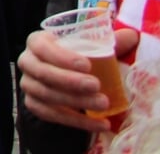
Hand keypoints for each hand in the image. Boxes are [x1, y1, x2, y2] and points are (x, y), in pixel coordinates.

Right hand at [18, 27, 137, 132]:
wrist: (66, 75)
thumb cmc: (79, 55)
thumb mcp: (92, 45)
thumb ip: (111, 40)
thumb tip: (132, 36)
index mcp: (37, 42)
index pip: (43, 48)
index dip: (62, 57)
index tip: (88, 65)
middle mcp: (27, 62)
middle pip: (43, 73)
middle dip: (70, 81)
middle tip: (96, 86)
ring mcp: (28, 85)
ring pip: (47, 95)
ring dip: (76, 102)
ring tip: (103, 105)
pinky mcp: (33, 104)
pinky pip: (51, 115)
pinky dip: (76, 121)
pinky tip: (99, 124)